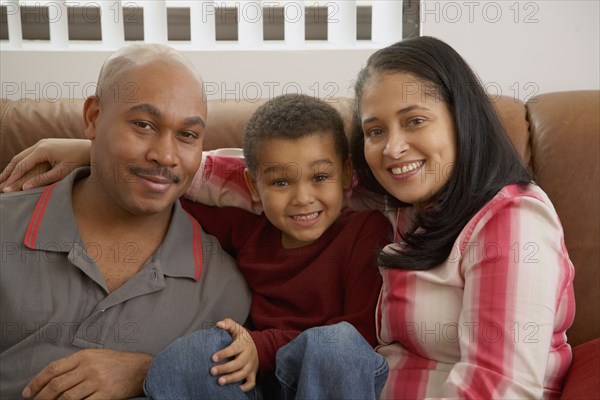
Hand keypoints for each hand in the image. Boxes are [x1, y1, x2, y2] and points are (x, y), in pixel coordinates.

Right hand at [0, 138, 90, 191]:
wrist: (89, 148)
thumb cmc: (78, 161)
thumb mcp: (61, 172)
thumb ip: (42, 179)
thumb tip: (25, 187)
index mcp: (42, 150)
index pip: (22, 165)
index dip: (13, 178)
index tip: (5, 188)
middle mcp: (40, 144)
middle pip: (18, 158)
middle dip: (8, 171)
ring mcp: (43, 142)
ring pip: (22, 155)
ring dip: (13, 166)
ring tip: (4, 177)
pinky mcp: (46, 144)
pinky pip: (29, 154)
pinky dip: (21, 162)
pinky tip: (18, 169)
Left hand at [22, 349, 151, 399]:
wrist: (142, 369)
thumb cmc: (118, 363)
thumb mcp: (96, 355)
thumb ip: (77, 363)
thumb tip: (53, 377)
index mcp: (85, 356)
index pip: (54, 368)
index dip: (37, 381)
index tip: (28, 392)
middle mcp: (89, 368)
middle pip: (57, 384)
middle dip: (42, 397)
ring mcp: (97, 381)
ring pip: (68, 397)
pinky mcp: (106, 394)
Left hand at [211, 318, 258, 391]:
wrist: (258, 346)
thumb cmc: (242, 337)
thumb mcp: (237, 328)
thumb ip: (228, 324)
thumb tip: (219, 324)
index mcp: (243, 344)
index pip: (234, 349)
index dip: (224, 353)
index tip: (212, 358)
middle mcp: (248, 355)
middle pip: (238, 363)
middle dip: (225, 368)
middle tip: (212, 371)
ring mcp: (251, 365)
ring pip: (243, 373)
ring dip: (232, 379)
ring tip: (220, 382)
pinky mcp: (253, 373)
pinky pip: (251, 382)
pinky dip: (245, 387)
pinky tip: (236, 388)